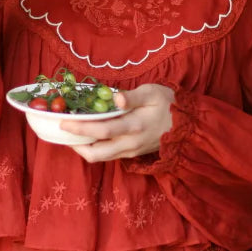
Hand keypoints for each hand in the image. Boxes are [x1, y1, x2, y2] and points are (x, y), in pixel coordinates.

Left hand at [60, 84, 174, 162]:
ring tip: (73, 134)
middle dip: (76, 145)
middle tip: (64, 132)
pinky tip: (90, 136)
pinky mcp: (132, 154)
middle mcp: (130, 144)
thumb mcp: (152, 93)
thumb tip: (114, 97)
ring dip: (84, 148)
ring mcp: (131, 151)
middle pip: (96, 154)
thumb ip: (132, 96)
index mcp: (134, 127)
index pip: (101, 131)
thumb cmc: (168, 104)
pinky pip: (109, 155)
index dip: (80, 128)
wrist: (187, 125)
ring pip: (101, 158)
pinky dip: (95, 148)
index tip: (63, 122)